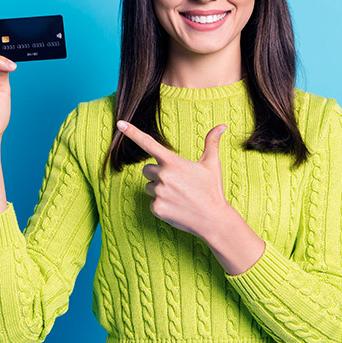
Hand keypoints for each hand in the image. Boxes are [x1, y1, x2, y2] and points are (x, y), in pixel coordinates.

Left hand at [116, 119, 230, 238]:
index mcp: (173, 162)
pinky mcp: (157, 208)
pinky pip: (152, 202)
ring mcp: (158, 193)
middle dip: (157, 174)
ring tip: (178, 196)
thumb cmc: (212, 190)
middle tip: (177, 183)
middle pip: (147, 170)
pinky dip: (161, 204)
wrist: (213, 219)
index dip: (132, 132)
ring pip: (148, 187)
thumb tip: (222, 125)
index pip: (148, 143)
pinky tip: (176, 207)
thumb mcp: (212, 164)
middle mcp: (163, 176)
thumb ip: (212, 142)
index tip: (119, 123)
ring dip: (158, 189)